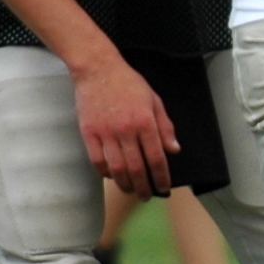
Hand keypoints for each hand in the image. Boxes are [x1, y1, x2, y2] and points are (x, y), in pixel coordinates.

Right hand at [70, 55, 176, 197]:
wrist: (97, 68)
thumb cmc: (128, 83)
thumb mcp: (154, 100)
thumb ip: (165, 126)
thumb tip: (174, 150)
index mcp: (145, 122)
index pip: (156, 158)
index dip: (162, 177)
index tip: (164, 187)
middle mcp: (126, 130)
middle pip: (137, 169)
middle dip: (144, 187)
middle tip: (147, 195)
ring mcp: (106, 133)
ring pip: (117, 169)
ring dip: (125, 184)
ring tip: (131, 190)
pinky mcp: (89, 133)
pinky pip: (97, 161)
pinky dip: (105, 173)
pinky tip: (112, 176)